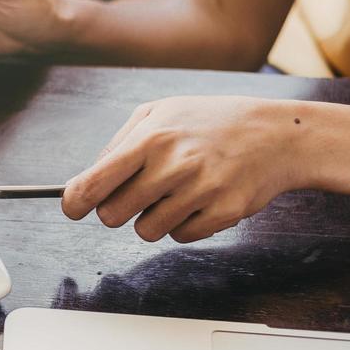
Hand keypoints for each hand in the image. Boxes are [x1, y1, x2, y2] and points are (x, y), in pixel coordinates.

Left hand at [62, 96, 318, 242]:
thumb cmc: (209, 121)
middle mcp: (173, 165)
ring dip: (153, 218)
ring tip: (176, 190)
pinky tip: (200, 198)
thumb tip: (85, 181)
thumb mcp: (160, 112)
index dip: (75, 202)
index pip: (94, 183)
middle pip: (112, 216)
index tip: (74, 207)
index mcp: (151, 138)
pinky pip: (180, 236)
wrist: (275, 134)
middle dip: (118, 210)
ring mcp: (200, 191)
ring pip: (145, 231)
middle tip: (138, 193)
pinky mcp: (223, 213)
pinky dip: (184, 224)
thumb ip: (119, 144)